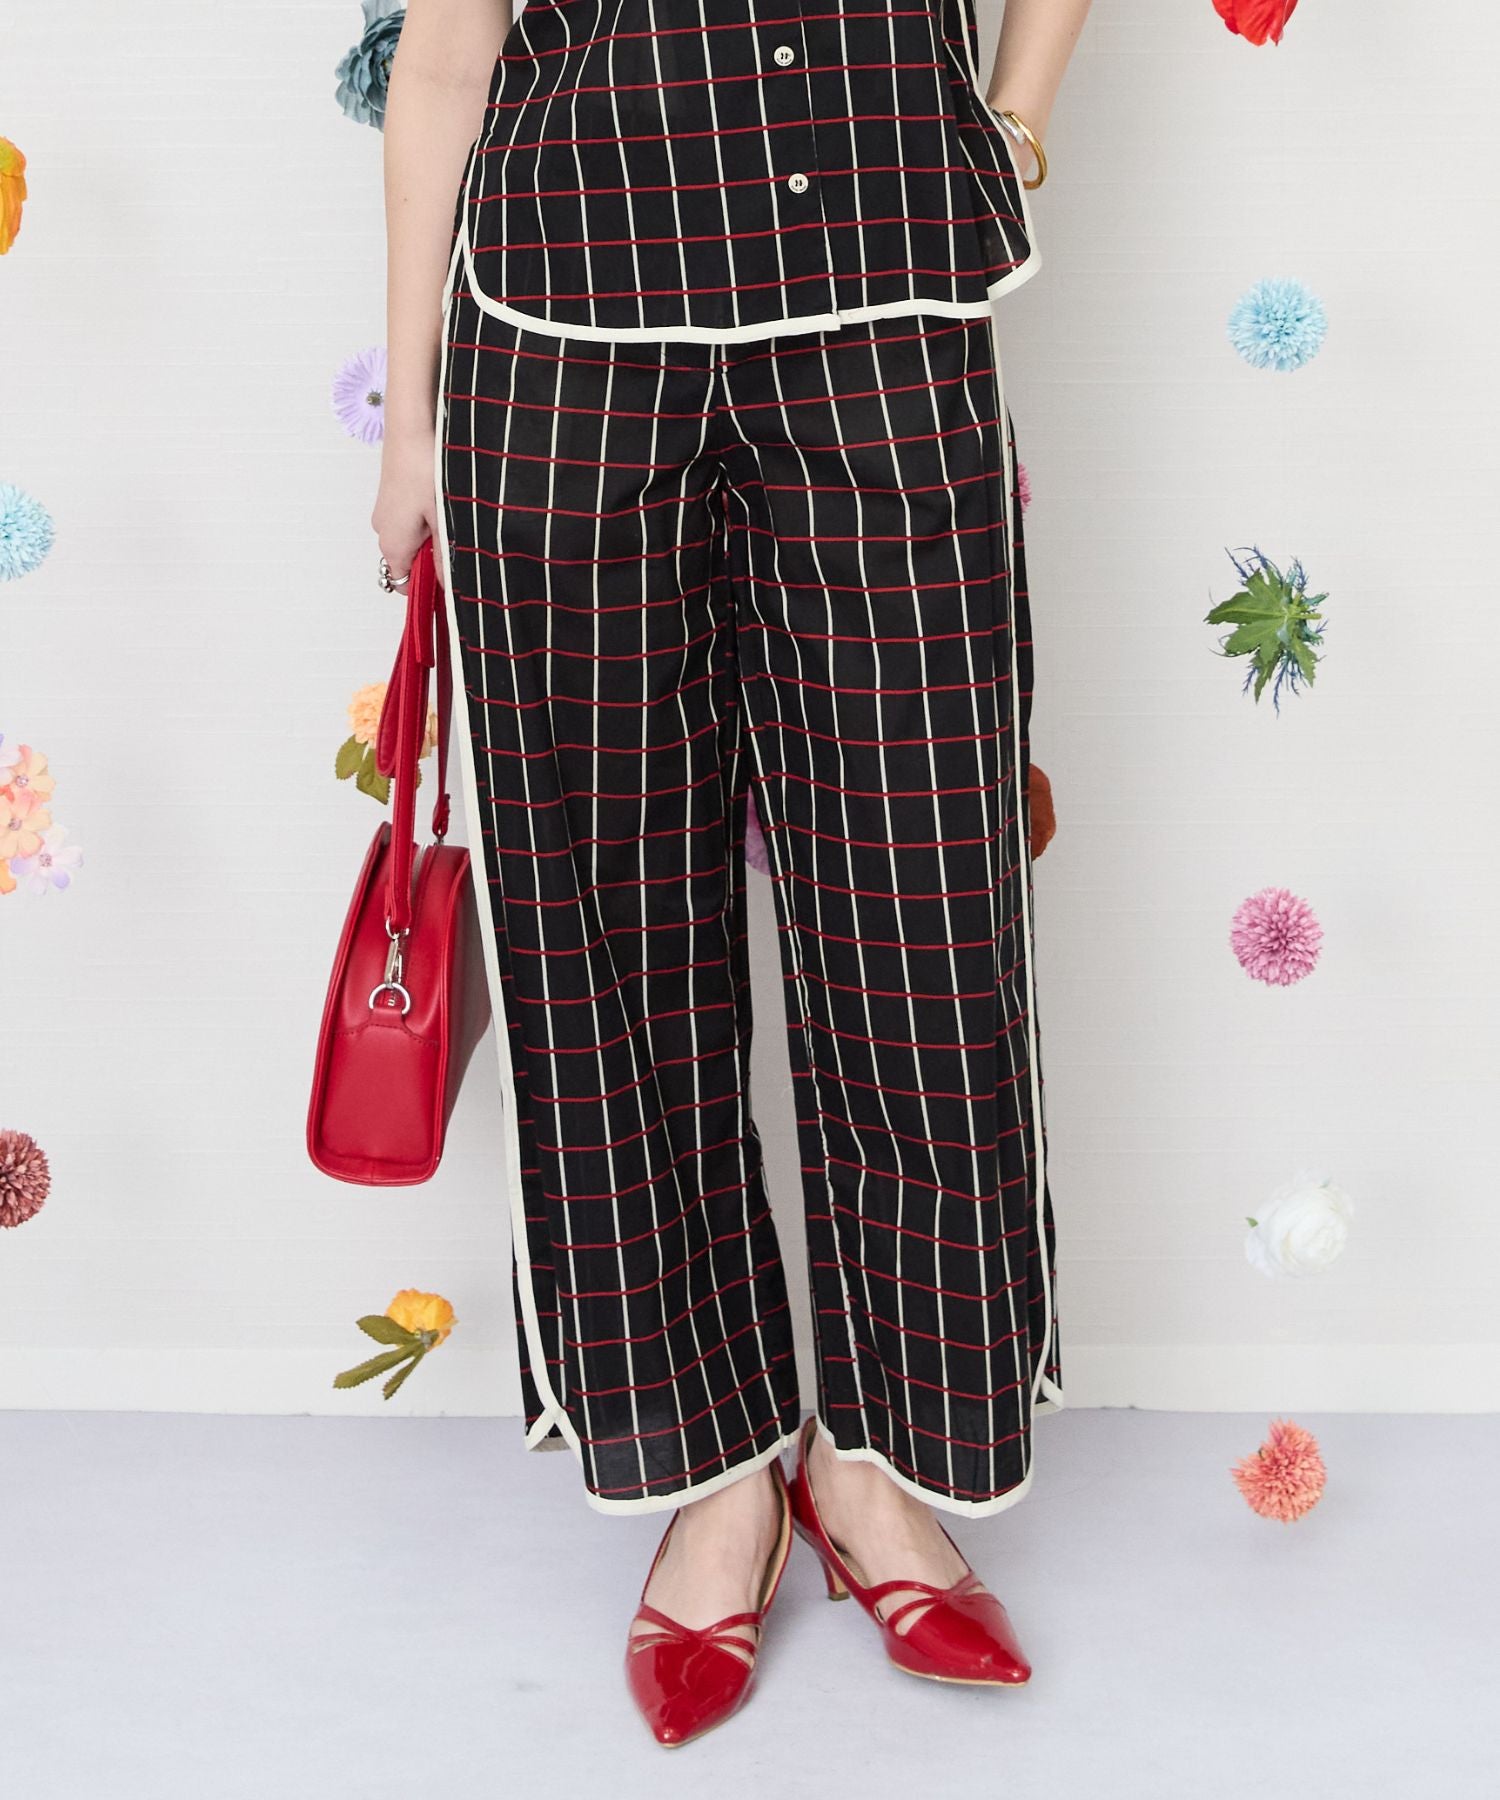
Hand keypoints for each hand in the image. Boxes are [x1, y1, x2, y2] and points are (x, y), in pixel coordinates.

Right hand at [371, 422, 441, 590]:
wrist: (413, 425)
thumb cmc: (426, 469)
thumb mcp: (445, 519)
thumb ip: (447, 557)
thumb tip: (451, 588)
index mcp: (393, 544)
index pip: (405, 585)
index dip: (429, 588)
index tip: (453, 579)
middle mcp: (383, 530)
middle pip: (410, 562)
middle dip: (435, 559)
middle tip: (459, 539)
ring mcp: (386, 512)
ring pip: (413, 539)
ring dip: (434, 535)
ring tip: (452, 514)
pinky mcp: (392, 495)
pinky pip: (411, 519)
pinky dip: (428, 518)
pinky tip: (443, 500)